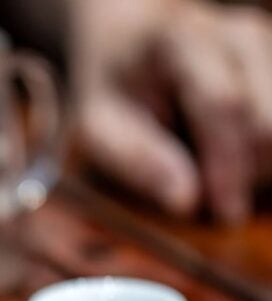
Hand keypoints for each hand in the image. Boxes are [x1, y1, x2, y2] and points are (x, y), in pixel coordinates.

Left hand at [71, 0, 271, 223]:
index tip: (225, 212)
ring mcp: (266, 45)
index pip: (224, 104)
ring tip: (223, 180)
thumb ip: (136, 159)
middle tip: (222, 208)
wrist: (131, 40)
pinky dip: (268, 155)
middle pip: (269, 117)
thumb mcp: (98, 126)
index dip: (228, 164)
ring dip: (264, 166)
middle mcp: (236, 35)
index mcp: (182, 42)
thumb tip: (185, 201)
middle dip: (252, 172)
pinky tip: (241, 167)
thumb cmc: (113, 90)